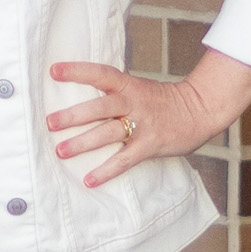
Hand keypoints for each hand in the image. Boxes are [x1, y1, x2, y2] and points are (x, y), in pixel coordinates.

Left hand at [47, 50, 250, 187]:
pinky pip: (124, 160)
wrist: (201, 110)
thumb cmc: (163, 102)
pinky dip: (106, 171)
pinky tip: (89, 180)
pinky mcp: (150, 145)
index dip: (77, 71)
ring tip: (60, 152)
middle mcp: (133, 103)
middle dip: (73, 115)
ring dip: (82, 143)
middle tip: (50, 122)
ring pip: (108, 133)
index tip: (53, 71)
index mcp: (129, 86)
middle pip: (100, 107)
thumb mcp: (138, 90)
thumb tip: (80, 101)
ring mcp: (142, 125)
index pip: (100, 73)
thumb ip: (114, 94)